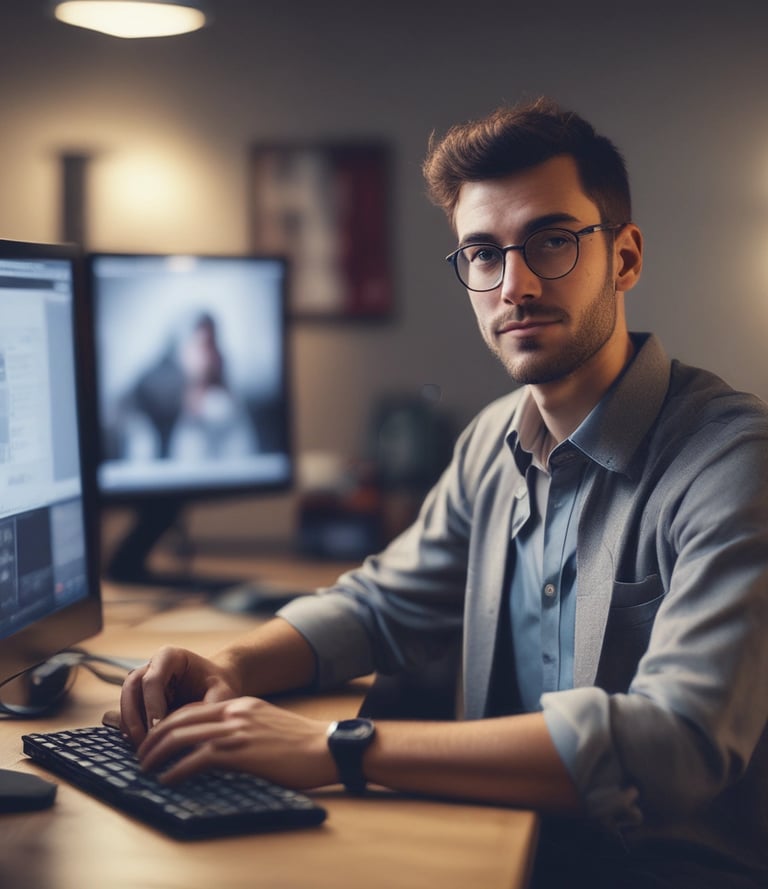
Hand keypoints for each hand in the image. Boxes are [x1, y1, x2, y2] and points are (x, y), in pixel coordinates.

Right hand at [120, 646, 240, 745]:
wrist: (215, 685)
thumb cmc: (219, 685)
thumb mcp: (222, 691)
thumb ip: (210, 705)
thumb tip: (196, 729)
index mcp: (169, 656)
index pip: (152, 679)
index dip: (152, 704)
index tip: (158, 727)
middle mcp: (151, 666)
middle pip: (132, 688)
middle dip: (135, 716)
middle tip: (146, 741)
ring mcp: (142, 681)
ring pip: (126, 700)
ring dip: (130, 724)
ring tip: (142, 747)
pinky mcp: (139, 698)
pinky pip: (128, 712)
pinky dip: (131, 728)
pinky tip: (141, 745)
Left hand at [136, 697, 336, 788]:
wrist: (325, 747)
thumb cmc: (301, 743)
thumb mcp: (267, 724)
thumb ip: (242, 728)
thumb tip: (219, 747)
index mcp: (240, 704)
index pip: (191, 709)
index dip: (166, 724)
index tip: (154, 740)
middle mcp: (234, 712)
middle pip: (179, 720)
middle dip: (154, 738)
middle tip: (141, 755)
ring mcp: (236, 730)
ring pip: (182, 737)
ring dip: (157, 754)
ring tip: (145, 768)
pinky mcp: (240, 751)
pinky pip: (197, 759)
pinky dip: (176, 770)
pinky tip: (167, 779)